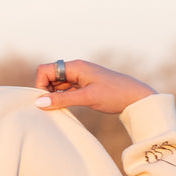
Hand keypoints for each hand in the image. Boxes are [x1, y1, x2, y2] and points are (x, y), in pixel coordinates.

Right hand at [34, 59, 155, 115]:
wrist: (136, 97)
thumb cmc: (114, 94)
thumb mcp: (86, 98)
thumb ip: (62, 100)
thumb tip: (39, 102)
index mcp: (75, 67)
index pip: (45, 70)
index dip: (40, 85)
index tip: (45, 101)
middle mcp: (75, 69)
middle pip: (49, 76)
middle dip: (45, 91)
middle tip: (50, 107)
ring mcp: (79, 78)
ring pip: (56, 85)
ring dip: (54, 96)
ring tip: (59, 109)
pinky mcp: (83, 86)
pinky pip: (65, 90)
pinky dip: (62, 98)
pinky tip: (65, 108)